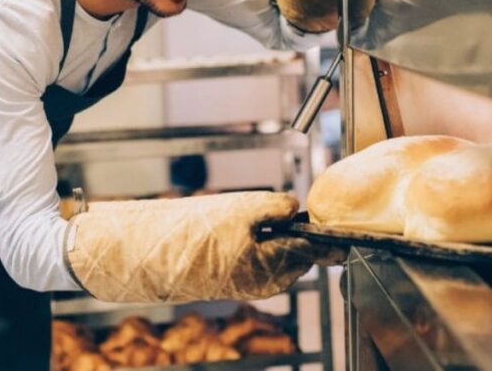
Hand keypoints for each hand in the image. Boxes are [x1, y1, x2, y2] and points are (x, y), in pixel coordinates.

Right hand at [65, 191, 323, 301]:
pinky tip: (242, 230)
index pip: (315, 251)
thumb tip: (295, 207)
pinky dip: (259, 246)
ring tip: (255, 218)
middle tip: (289, 211)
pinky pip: (258, 263)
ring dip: (277, 239)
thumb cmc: (194, 233)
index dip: (329, 236)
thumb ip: (275, 207)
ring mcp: (248, 285)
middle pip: (299, 256)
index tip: (343, 228)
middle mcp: (265, 283)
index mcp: (274, 267)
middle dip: (301, 236)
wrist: (149, 255)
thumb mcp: (241, 208)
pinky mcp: (232, 281)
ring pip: (277, 259)